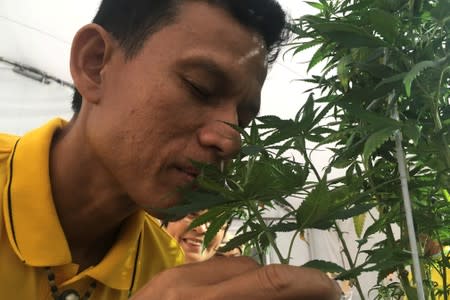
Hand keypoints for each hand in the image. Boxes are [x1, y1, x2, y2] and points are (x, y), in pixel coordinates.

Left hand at [131, 256, 340, 299]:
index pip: (268, 283)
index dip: (308, 283)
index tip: (332, 291)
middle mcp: (188, 284)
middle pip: (254, 269)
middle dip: (288, 283)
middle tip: (309, 297)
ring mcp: (173, 275)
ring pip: (235, 264)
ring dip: (258, 281)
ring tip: (270, 299)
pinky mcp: (167, 274)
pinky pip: (213, 267)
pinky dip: (234, 279)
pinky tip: (237, 296)